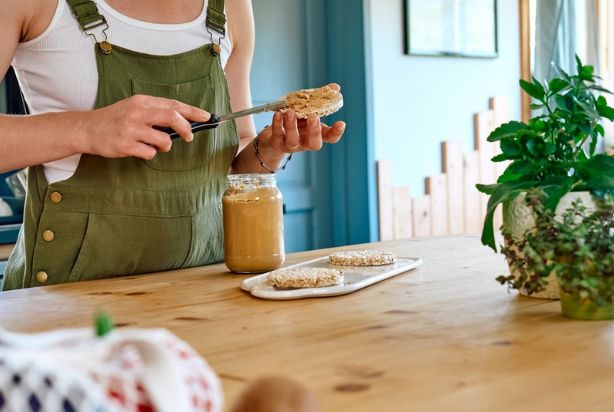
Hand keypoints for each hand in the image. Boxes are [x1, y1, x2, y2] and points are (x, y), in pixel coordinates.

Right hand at [82, 94, 209, 159]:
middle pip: (172, 117)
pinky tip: (140, 150)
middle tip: (190, 136)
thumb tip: (183, 122)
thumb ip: (155, 112)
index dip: (192, 111)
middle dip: (186, 127)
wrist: (86, 129)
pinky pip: (149, 153)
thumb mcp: (134, 108)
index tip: (206, 117)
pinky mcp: (125, 145)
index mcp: (142, 102)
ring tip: (155, 145)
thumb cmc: (115, 119)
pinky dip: (150, 154)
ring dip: (165, 145)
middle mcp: (137, 113)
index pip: (173, 104)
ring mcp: (131, 129)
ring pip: (163, 140)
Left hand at [258, 83, 345, 162]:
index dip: (336, 132)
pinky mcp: (277, 143)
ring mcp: (291, 145)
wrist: (273, 138)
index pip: (330, 137)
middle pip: (314, 143)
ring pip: (293, 140)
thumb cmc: (295, 122)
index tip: (341, 123)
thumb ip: (320, 99)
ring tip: (290, 112)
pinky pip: (277, 135)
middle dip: (314, 130)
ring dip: (292, 126)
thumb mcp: (307, 110)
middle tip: (313, 116)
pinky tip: (278, 113)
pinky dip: (277, 124)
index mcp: (316, 134)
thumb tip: (335, 87)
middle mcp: (305, 142)